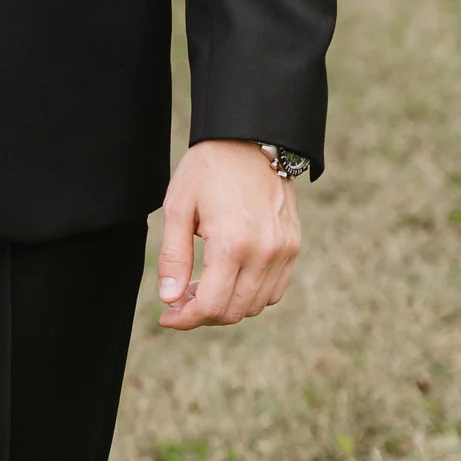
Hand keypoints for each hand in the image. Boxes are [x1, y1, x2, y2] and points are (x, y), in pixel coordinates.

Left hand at [156, 140, 301, 328]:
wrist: (250, 140)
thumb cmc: (207, 171)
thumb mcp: (177, 208)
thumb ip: (173, 257)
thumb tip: (170, 299)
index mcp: (233, 244)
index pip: (212, 306)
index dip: (186, 319)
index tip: (166, 316)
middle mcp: (265, 252)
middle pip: (234, 311)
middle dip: (203, 314)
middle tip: (180, 300)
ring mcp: (284, 251)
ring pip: (256, 305)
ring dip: (227, 306)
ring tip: (201, 286)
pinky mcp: (293, 246)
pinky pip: (274, 290)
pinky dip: (250, 295)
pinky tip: (227, 278)